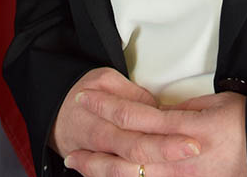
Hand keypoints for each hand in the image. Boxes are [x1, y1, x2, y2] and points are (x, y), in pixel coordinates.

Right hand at [52, 68, 200, 167]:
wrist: (54, 115)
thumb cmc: (83, 93)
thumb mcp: (104, 80)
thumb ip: (132, 94)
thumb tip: (156, 108)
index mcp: (101, 113)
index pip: (134, 120)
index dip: (160, 127)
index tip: (188, 130)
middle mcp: (100, 139)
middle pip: (134, 149)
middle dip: (165, 150)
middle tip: (192, 148)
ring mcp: (99, 158)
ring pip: (125, 171)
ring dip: (153, 169)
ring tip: (181, 168)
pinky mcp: (102, 169)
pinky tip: (161, 175)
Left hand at [62, 88, 246, 176]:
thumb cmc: (244, 125)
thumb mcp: (214, 104)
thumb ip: (182, 109)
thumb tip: (157, 109)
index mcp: (186, 128)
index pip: (138, 116)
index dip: (110, 107)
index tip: (89, 98)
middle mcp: (179, 158)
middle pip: (127, 154)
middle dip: (96, 148)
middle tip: (71, 143)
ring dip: (103, 172)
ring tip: (80, 165)